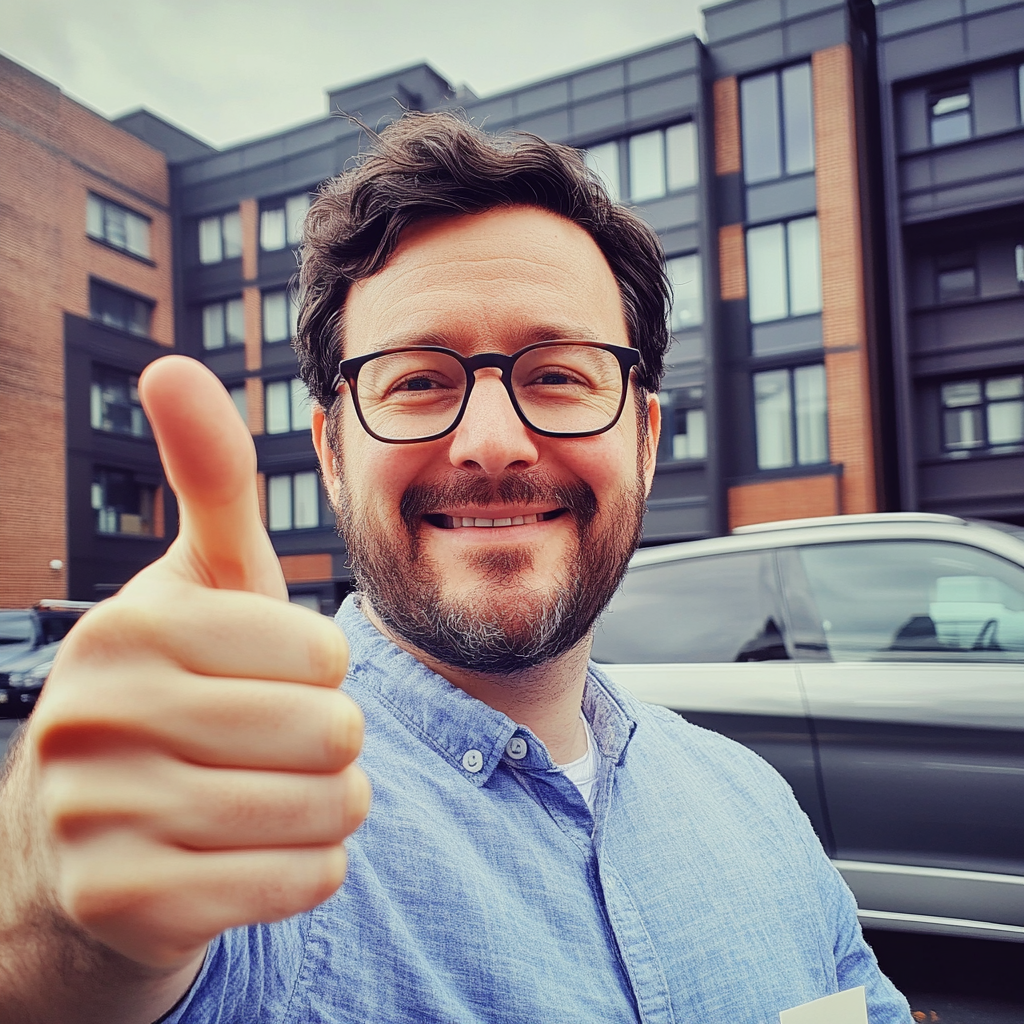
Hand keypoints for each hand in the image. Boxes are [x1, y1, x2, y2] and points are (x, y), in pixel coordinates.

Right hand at [26, 356, 369, 970]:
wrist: (88, 842)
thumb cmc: (178, 690)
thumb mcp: (199, 583)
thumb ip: (208, 482)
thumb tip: (173, 365)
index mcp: (129, 627)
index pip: (322, 652)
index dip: (327, 672)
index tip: (284, 679)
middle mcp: (93, 718)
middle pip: (327, 733)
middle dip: (332, 744)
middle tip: (284, 747)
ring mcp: (95, 820)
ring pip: (320, 812)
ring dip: (331, 807)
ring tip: (287, 795)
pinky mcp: (122, 908)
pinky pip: (296, 882)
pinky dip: (311, 868)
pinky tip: (271, 851)